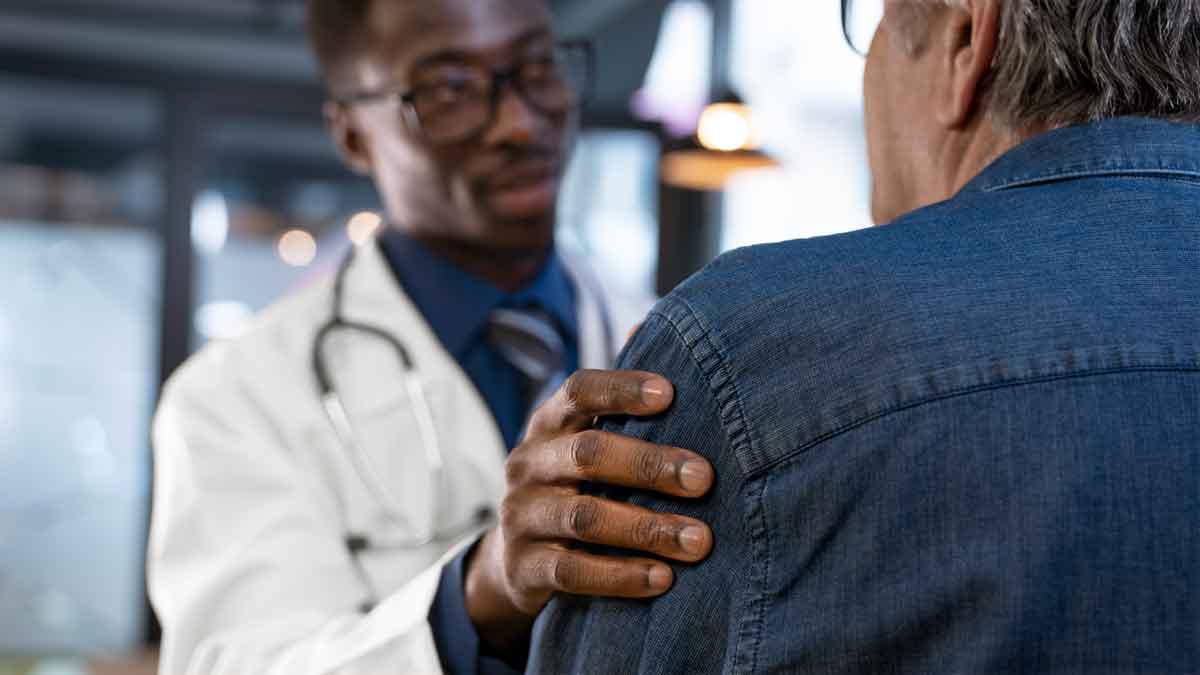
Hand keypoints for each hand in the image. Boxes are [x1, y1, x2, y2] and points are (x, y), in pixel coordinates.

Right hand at [463, 370, 714, 654]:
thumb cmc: (578, 487)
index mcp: (549, 424)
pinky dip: (621, 576)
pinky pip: (573, 572)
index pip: (579, 391)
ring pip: (585, 517)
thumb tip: (648, 330)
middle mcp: (529, 463)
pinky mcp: (522, 567)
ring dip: (647, 528)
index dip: (621, 389)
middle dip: (650, 465)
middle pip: (588, 454)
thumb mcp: (588, 444)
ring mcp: (521, 516)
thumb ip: (623, 407)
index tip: (669, 394)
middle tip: (704, 479)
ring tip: (698, 540)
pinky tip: (663, 578)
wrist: (518, 560)